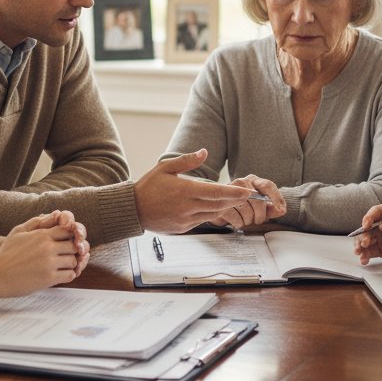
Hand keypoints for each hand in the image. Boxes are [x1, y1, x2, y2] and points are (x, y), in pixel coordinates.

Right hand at [0, 219, 84, 295]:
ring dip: (70, 264)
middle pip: (74, 246)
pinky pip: (70, 275)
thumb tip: (56, 213)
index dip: (69, 236)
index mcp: (42, 235)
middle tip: (64, 255)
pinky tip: (59, 274)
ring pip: (74, 261)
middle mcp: (48, 248)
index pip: (68, 230)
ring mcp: (49, 264)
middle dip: (71, 250)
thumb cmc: (6, 253)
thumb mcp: (18, 231)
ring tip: (60, 265)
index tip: (64, 242)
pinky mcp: (49, 279)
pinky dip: (68, 275)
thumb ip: (38, 222)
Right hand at [134, 149, 252, 232]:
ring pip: (213, 214)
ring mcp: (185, 220)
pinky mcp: (183, 228)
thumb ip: (187, 160)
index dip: (233, 193)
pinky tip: (217, 208)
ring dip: (226, 208)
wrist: (133, 210)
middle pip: (219, 205)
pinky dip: (212, 214)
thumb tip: (204, 152)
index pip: (215, 193)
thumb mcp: (165, 168)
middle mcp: (187, 207)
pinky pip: (203, 221)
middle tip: (248, 195)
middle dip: (235, 200)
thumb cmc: (148, 186)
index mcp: (184, 190)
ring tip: (236, 201)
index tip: (246, 191)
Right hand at [211, 175, 286, 229]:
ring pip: (247, 211)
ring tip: (245, 219)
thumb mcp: (260, 206)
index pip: (268, 185)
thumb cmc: (244, 205)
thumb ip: (272, 208)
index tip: (281, 210)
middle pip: (258, 202)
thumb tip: (282, 210)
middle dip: (261, 216)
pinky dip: (239, 223)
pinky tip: (237, 220)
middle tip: (257, 220)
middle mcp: (242, 182)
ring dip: (249, 221)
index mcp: (254, 180)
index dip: (276, 198)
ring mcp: (230, 191)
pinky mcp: (220, 202)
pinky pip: (236, 218)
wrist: (219, 204)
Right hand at [353, 203, 381, 264]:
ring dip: (360, 246)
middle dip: (364, 235)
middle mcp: (380, 224)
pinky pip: (369, 251)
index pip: (375, 212)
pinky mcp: (378, 248)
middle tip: (365, 242)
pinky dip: (365, 256)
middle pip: (368, 228)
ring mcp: (378, 237)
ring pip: (365, 240)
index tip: (366, 225)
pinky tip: (364, 259)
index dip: (369, 217)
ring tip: (359, 252)